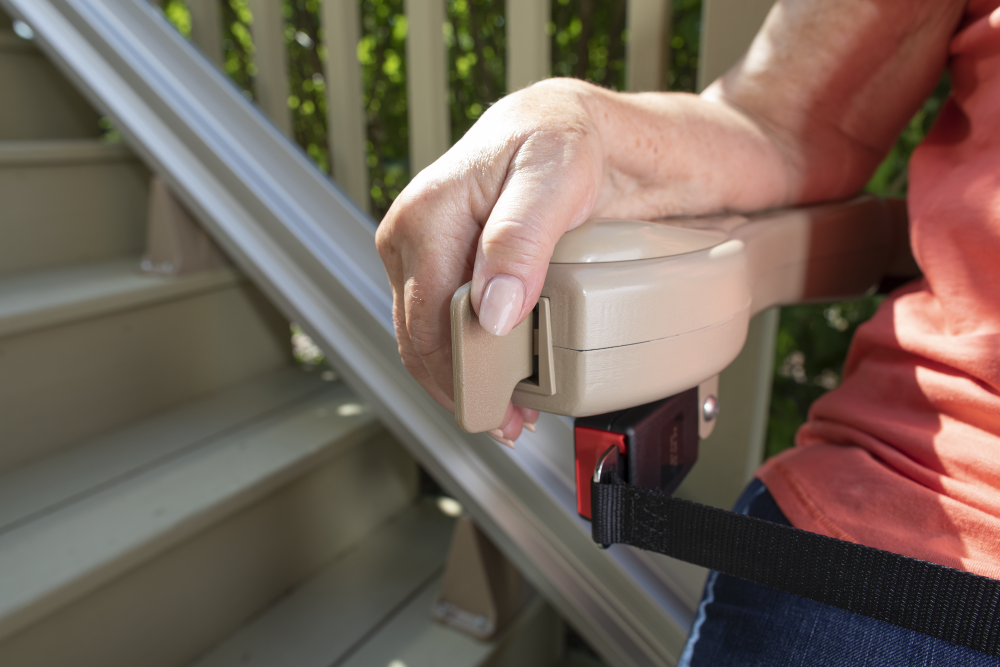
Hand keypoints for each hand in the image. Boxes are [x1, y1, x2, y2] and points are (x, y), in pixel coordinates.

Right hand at [376, 79, 604, 443]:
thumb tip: (490, 309)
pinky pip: (435, 321)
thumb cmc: (559, 140)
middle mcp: (408, 234)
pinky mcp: (432, 261)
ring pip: (423, 337)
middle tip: (509, 424)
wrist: (563, 124)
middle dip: (461, 388)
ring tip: (506, 410)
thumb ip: (519, 240)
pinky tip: (493, 373)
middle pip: (419, 338)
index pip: (428, 321)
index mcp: (424, 216)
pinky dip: (461, 353)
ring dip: (460, 378)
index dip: (462, 376)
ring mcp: (416, 250)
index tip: (501, 411)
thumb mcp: (554, 178)